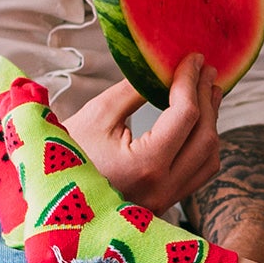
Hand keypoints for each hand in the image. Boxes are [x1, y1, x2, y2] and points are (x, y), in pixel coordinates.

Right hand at [65, 53, 222, 211]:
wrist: (51, 198)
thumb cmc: (66, 155)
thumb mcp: (98, 115)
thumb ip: (136, 90)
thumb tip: (165, 67)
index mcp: (144, 165)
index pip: (185, 115)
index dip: (191, 82)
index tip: (194, 58)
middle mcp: (162, 188)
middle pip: (205, 136)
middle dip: (207, 98)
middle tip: (205, 69)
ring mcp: (167, 200)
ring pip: (209, 158)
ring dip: (212, 122)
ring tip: (207, 91)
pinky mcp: (166, 203)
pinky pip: (199, 173)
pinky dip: (204, 144)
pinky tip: (199, 122)